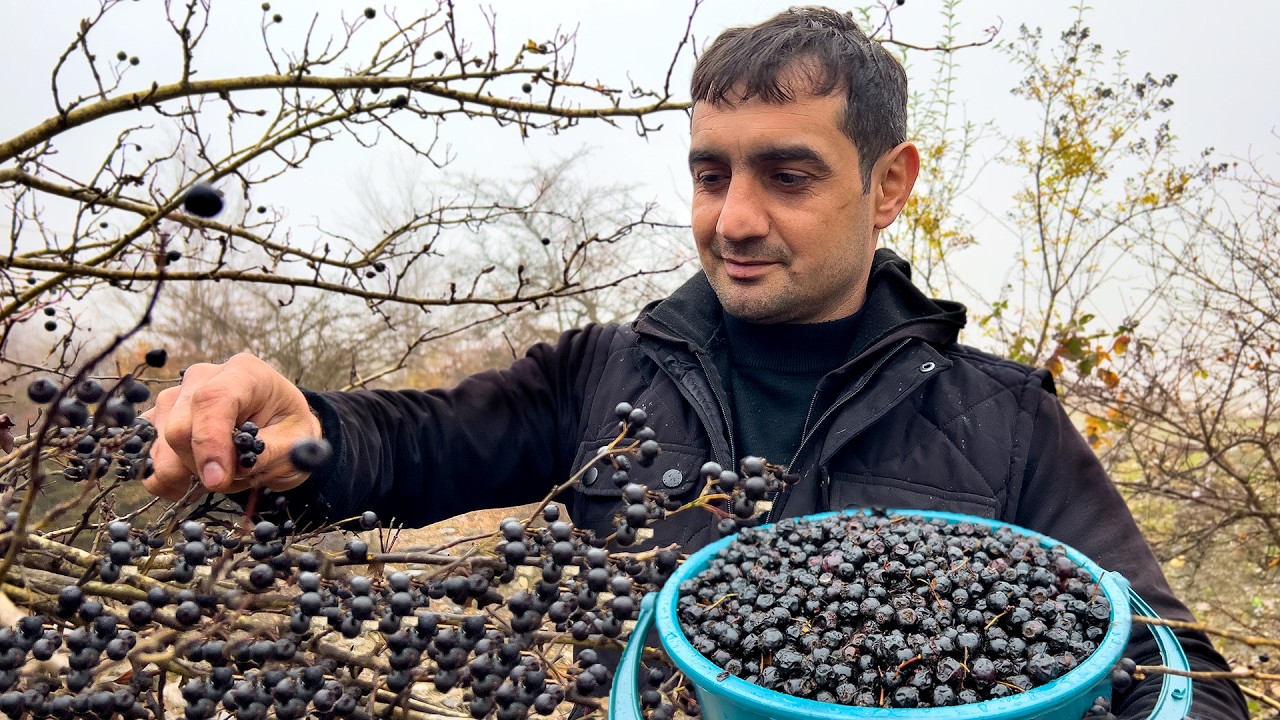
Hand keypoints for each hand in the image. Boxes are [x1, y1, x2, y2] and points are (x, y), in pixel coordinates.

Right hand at [141, 353, 322, 500]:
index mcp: (244, 372)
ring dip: (187, 475)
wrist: (278, 426)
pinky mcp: (159, 418)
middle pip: (179, 428)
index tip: (217, 480)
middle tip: (231, 479)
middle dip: (201, 466)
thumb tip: (228, 472)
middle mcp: (202, 377)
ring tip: (221, 473)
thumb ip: (267, 455)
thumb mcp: (296, 444)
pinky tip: (195, 478)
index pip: (212, 401)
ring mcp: (175, 396)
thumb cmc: (289, 430)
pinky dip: (168, 479)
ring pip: (159, 446)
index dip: (209, 443)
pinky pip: (148, 456)